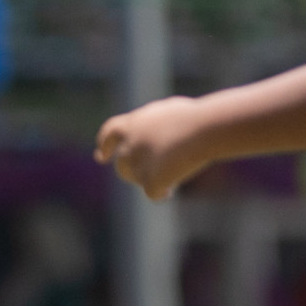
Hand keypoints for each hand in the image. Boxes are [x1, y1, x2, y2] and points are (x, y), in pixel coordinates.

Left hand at [94, 96, 208, 199]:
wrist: (204, 129)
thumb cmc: (194, 118)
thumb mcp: (168, 113)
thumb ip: (153, 125)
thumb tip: (154, 133)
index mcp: (132, 124)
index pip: (109, 134)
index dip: (105, 146)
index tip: (101, 157)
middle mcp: (129, 144)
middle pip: (122, 164)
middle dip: (131, 171)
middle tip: (147, 174)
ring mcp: (138, 164)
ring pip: (137, 178)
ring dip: (148, 179)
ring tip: (170, 173)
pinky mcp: (150, 181)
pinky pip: (153, 193)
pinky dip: (161, 193)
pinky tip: (170, 191)